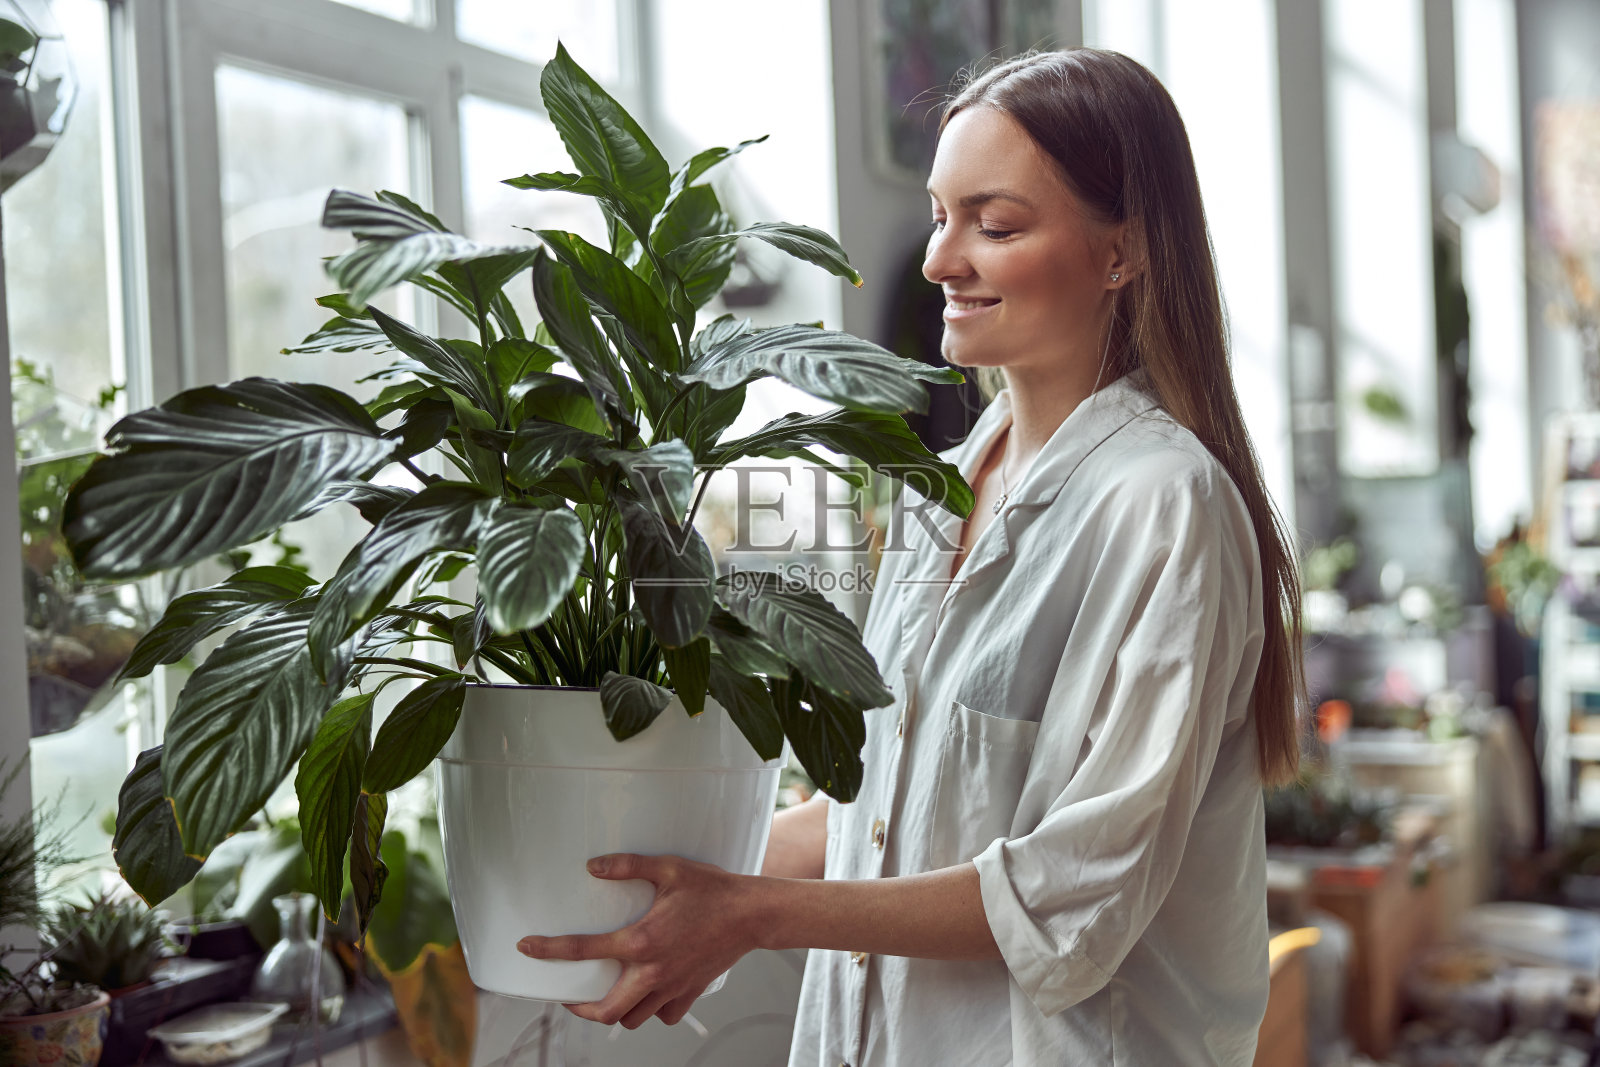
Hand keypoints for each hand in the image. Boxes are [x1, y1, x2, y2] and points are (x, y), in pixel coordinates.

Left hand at [516, 853, 760, 1028]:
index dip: (549, 950)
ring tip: (607, 993)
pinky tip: (648, 992)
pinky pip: (663, 1014)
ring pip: (632, 1018)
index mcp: (641, 941)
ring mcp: (672, 987)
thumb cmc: (713, 890)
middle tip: (570, 995)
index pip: (583, 951)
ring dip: (615, 1009)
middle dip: (579, 1008)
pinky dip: (651, 1009)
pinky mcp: (690, 992)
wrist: (753, 914)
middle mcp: (653, 972)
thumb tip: (594, 866)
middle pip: (605, 1010)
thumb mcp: (669, 868)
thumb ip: (628, 866)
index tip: (528, 948)